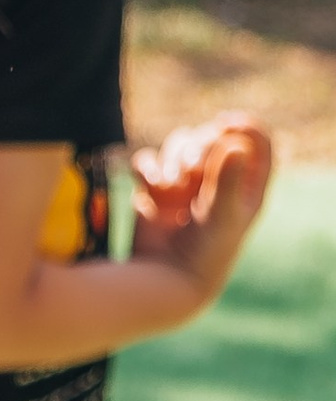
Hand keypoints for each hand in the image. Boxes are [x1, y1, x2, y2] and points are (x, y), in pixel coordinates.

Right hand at [129, 116, 273, 299]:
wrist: (168, 277)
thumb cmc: (206, 251)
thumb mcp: (222, 215)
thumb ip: (227, 180)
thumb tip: (235, 145)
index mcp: (246, 183)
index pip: (254, 140)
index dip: (242, 125)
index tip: (224, 123)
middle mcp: (217, 177)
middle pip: (211, 137)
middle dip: (198, 146)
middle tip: (191, 169)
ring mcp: (185, 181)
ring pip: (179, 144)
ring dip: (172, 160)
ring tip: (171, 190)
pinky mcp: (155, 188)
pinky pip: (148, 160)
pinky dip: (146, 169)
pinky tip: (149, 189)